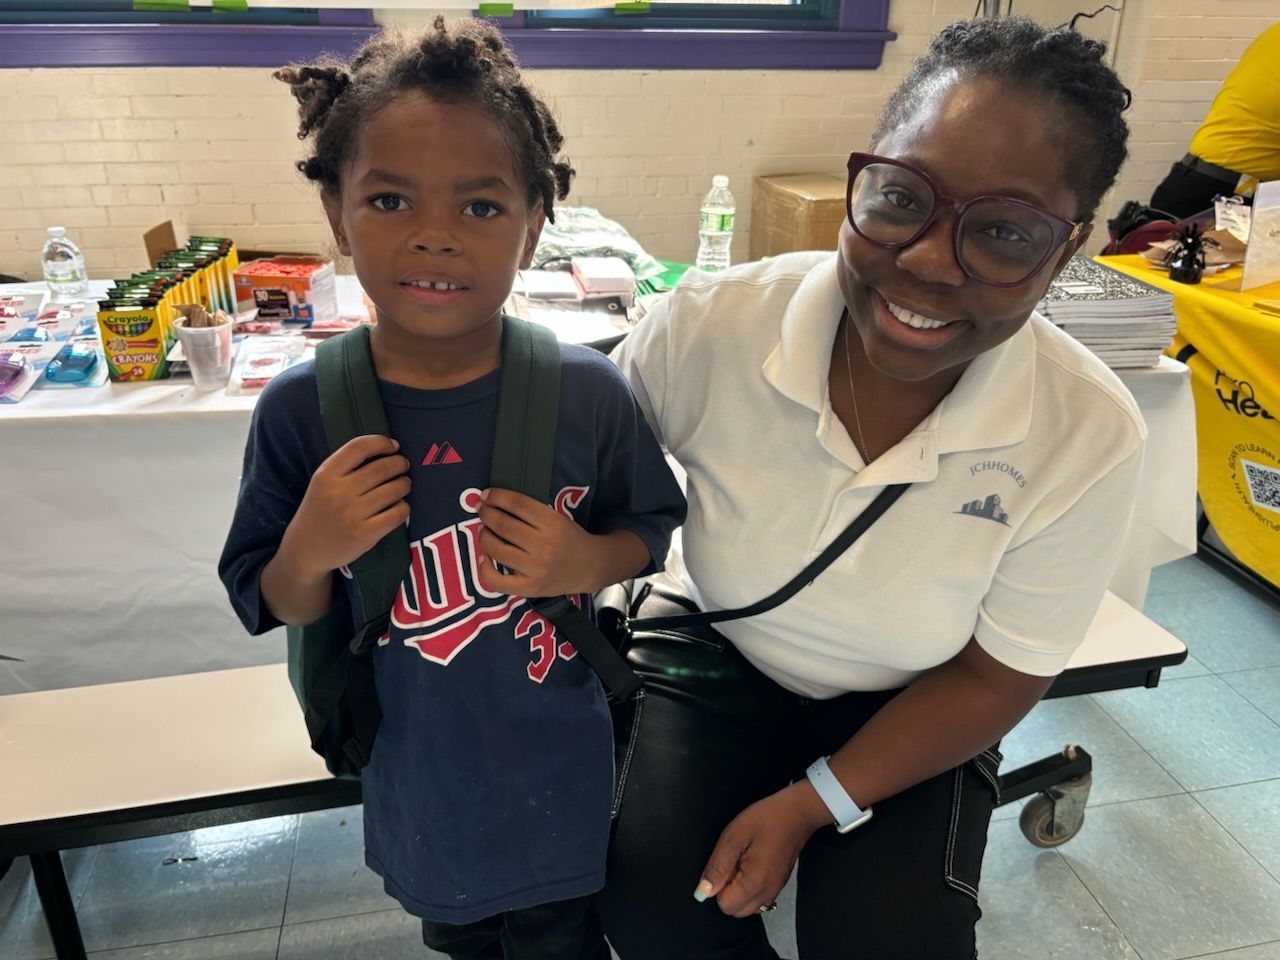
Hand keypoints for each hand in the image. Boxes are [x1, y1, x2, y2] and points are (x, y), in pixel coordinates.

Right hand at [278, 435, 410, 581]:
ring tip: (404, 485)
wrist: (304, 550)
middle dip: (399, 464)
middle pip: (382, 467)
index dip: (381, 442)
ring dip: (404, 484)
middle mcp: (338, 492)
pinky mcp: (365, 534)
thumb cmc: (319, 512)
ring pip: (394, 489)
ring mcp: (352, 514)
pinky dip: (404, 507)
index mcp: (326, 475)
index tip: (393, 446)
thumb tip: (386, 450)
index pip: (359, 447)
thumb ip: (346, 467)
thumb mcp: (322, 483)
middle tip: (403, 466)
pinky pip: (398, 513)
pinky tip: (400, 506)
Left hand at [475, 488, 603, 596]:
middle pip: (503, 525)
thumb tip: (495, 502)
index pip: (517, 504)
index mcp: (553, 524)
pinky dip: (484, 569)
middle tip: (481, 509)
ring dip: (484, 536)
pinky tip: (485, 558)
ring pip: (496, 549)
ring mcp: (535, 569)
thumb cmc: (570, 539)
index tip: (486, 495)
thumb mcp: (558, 518)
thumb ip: (531, 511)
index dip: (497, 497)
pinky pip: (496, 581)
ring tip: (484, 530)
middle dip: (486, 514)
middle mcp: (544, 546)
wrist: (590, 568)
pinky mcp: (530, 587)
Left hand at [693, 783, 829, 917]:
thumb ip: (716, 867)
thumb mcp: (733, 837)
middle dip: (728, 891)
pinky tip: (752, 865)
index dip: (718, 886)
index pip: (725, 906)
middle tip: (733, 862)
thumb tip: (702, 892)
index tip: (726, 864)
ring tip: (743, 862)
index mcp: (755, 883)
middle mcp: (767, 893)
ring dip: (739, 891)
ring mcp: (775, 890)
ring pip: (747, 907)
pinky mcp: (779, 885)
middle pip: (736, 911)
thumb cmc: (766, 819)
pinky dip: (750, 888)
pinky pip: (758, 899)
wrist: (797, 812)